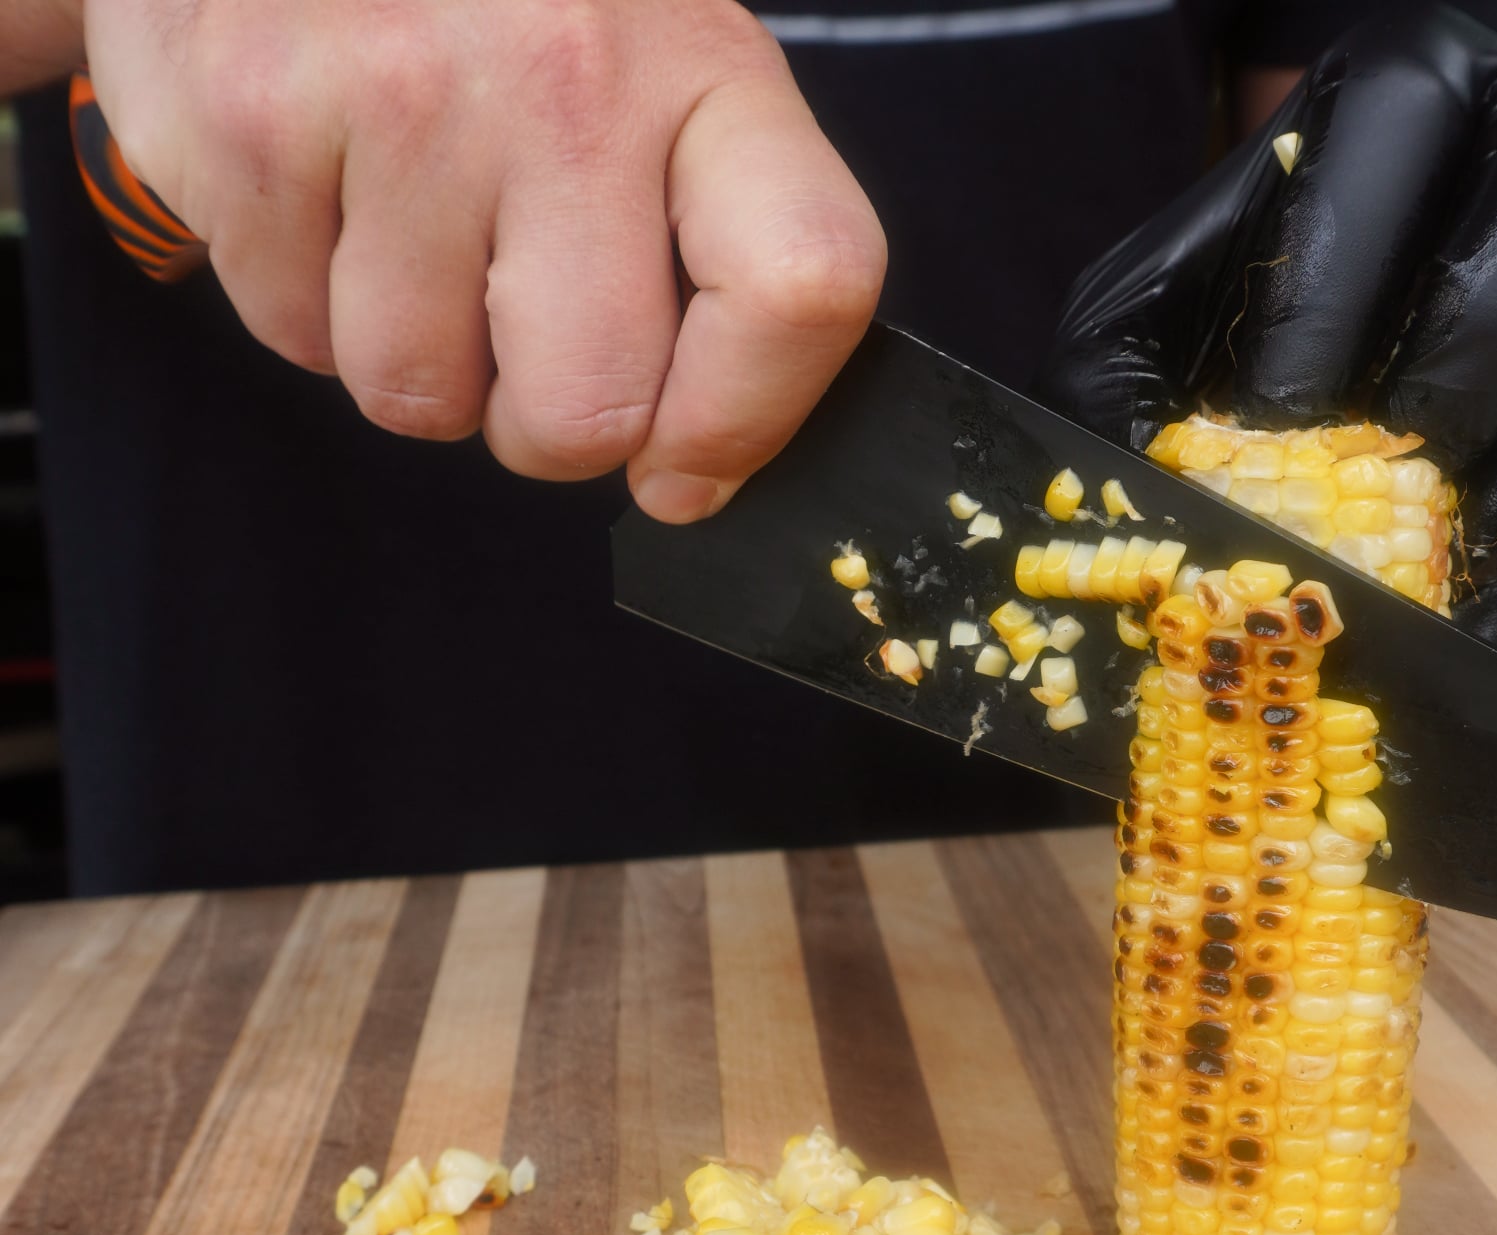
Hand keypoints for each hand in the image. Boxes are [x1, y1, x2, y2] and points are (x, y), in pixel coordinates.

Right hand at [81, 0, 884, 518]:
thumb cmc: (513, 18)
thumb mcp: (659, 95)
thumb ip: (717, 272)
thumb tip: (688, 481)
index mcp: (707, 71)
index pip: (798, 288)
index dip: (742, 424)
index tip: (684, 468)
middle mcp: (568, 72)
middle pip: (588, 413)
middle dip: (543, 425)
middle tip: (515, 329)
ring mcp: (402, 86)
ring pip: (421, 397)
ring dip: (414, 359)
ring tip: (409, 227)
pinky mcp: (252, 107)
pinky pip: (294, 335)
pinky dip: (305, 298)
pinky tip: (325, 186)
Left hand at [1037, 5, 1496, 646]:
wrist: (1299, 393)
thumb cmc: (1213, 345)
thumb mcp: (1137, 343)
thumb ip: (1121, 390)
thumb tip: (1139, 504)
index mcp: (1398, 90)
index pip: (1397, 114)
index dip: (1334, 278)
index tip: (1262, 423)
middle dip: (1471, 334)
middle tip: (1380, 465)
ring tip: (1451, 542)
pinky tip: (1473, 584)